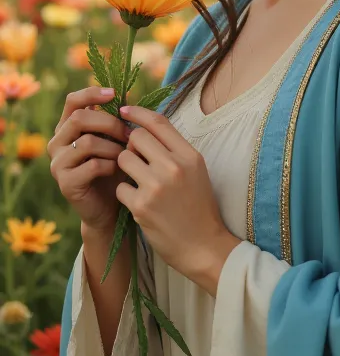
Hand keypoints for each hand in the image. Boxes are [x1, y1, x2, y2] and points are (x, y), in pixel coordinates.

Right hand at [47, 87, 129, 232]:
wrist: (108, 207)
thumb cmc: (114, 169)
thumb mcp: (114, 141)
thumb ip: (114, 121)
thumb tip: (127, 97)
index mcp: (67, 128)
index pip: (73, 101)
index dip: (92, 93)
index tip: (114, 94)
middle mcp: (57, 143)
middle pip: (79, 119)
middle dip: (110, 123)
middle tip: (129, 134)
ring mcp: (57, 164)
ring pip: (87, 142)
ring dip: (113, 147)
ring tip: (126, 155)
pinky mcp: (65, 183)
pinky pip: (92, 165)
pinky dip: (111, 165)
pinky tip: (119, 171)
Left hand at [115, 105, 240, 293]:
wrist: (203, 246)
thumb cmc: (198, 206)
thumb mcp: (196, 171)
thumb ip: (174, 149)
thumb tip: (144, 126)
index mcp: (190, 155)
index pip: (158, 122)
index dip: (138, 112)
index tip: (124, 110)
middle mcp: (174, 167)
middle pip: (136, 137)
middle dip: (131, 145)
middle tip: (136, 159)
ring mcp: (156, 186)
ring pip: (123, 159)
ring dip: (125, 168)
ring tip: (138, 181)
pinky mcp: (142, 206)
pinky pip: (119, 186)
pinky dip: (124, 193)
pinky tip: (138, 202)